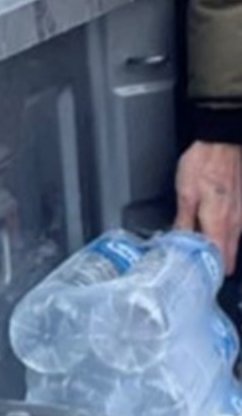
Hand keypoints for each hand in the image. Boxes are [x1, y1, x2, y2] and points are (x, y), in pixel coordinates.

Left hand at [174, 140, 241, 274]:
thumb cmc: (203, 162)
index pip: (219, 259)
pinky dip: (225, 235)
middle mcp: (236, 223)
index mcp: (220, 222)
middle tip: (195, 266)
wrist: (221, 141)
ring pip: (233, 243)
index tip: (196, 275)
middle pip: (229, 255)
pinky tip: (211, 231)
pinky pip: (236, 229)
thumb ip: (184, 220)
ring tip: (200, 250)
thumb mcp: (185, 191)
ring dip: (219, 249)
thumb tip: (179, 240)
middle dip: (213, 263)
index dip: (208, 270)